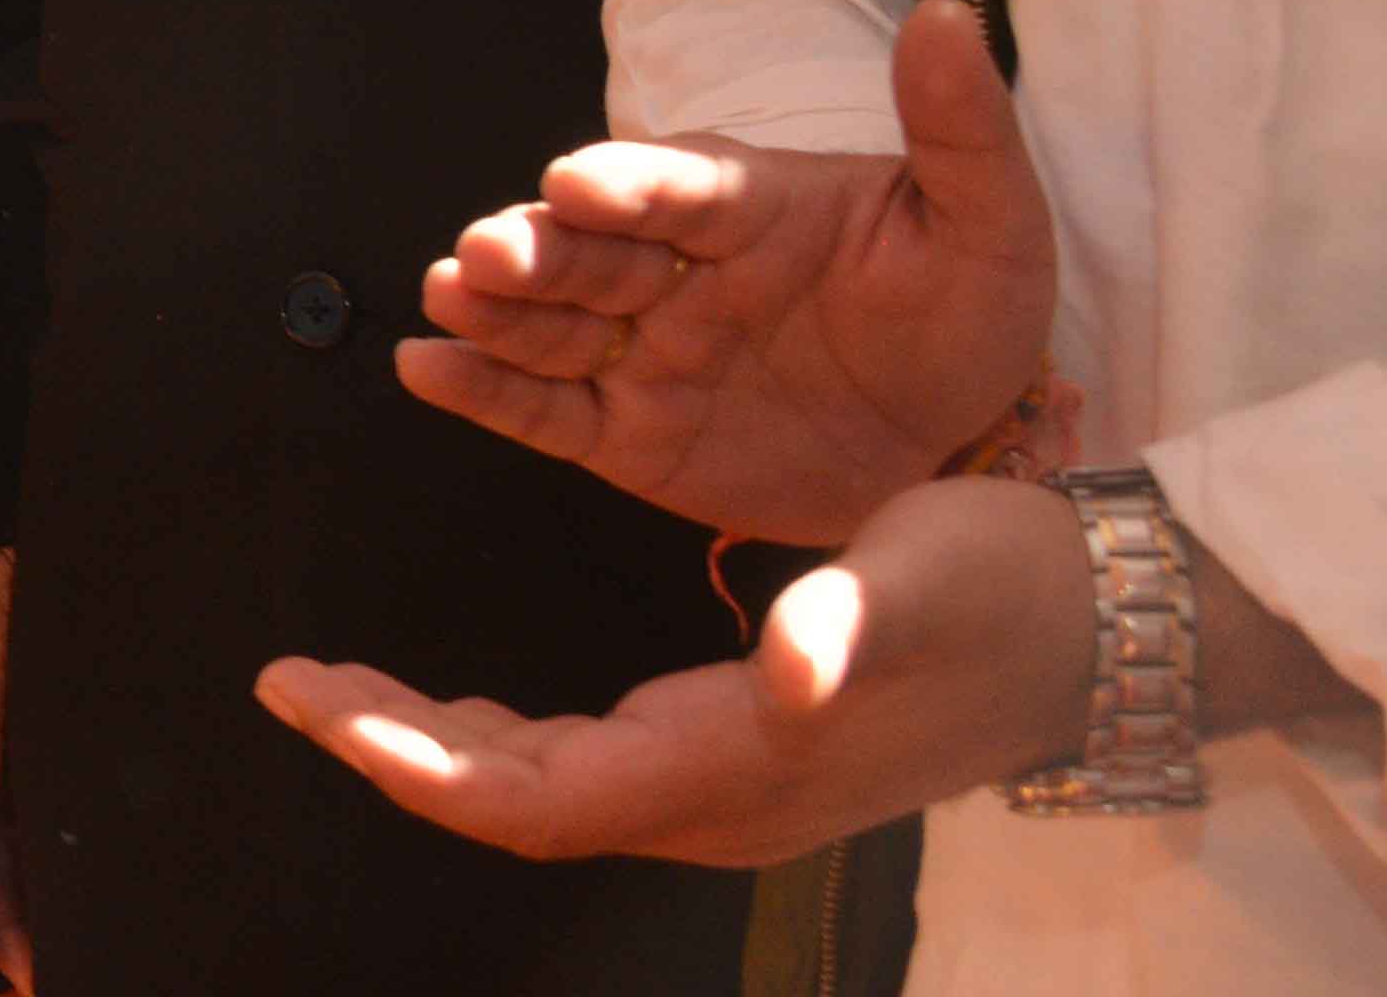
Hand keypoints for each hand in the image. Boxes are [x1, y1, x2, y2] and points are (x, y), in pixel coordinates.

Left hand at [266, 470, 1101, 867]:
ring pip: (545, 790)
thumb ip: (844, 630)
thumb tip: (784, 671)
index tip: (317, 706)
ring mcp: (728, 784)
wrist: (1094, 631)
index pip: (534, 795)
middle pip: (516, 801)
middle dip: (395, 749)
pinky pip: (588, 768)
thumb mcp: (919, 586)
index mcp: (735, 764)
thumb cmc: (1004, 595)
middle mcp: (717, 796)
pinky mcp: (739, 752)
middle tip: (292, 683)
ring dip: (435, 746)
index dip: (416, 761)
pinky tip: (461, 707)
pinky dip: (502, 740)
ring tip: (338, 689)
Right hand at [399, 0, 1055, 541]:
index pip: (678, 186)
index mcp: (747, 206)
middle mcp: (678, 270)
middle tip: (486, 253)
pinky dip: (484, 392)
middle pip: (590, 250)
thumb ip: (962, 127)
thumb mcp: (990, 221)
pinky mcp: (632, 433)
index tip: (576, 182)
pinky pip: (548, 413)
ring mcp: (648, 350)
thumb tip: (947, 13)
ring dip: (494, 308)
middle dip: (533, 247)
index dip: (627, 183)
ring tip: (448, 295)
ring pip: (553, 324)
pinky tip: (426, 370)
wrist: (966, 447)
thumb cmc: (968, 313)